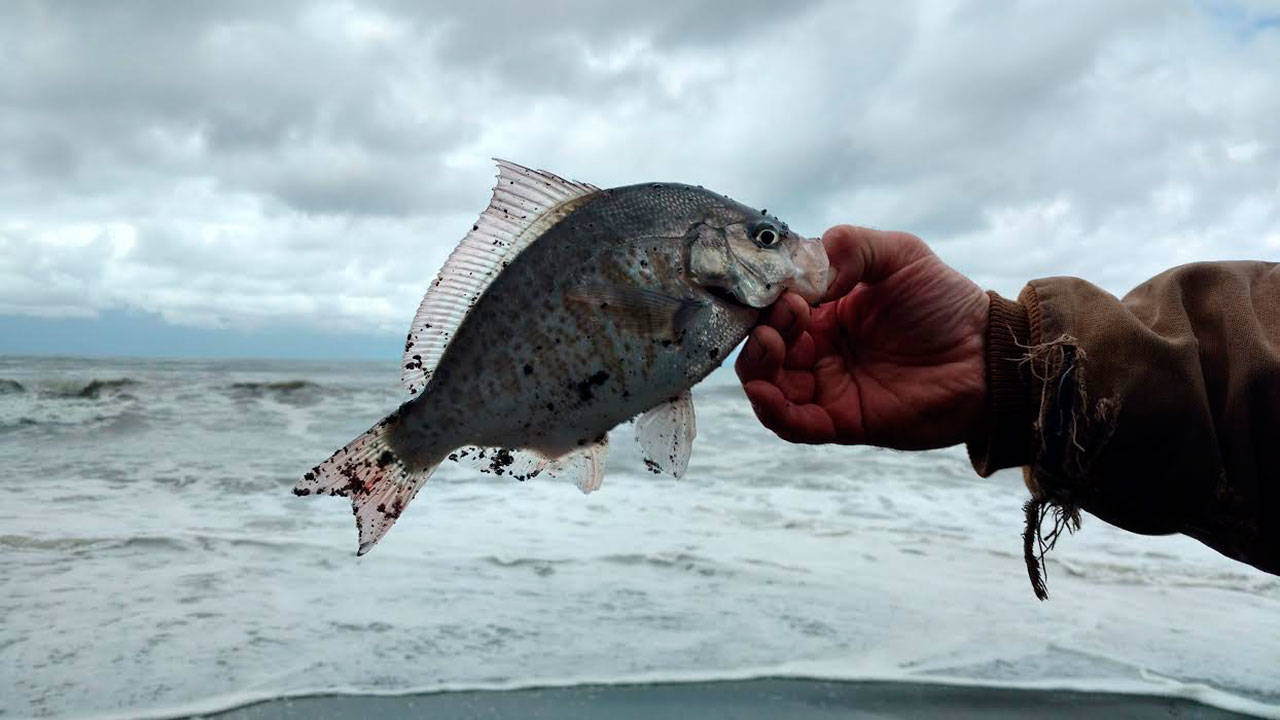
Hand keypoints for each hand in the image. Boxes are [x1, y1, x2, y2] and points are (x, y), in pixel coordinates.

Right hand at [735, 225, 988, 449]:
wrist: (988, 356)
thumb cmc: (947, 304)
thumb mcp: (900, 254)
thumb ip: (851, 246)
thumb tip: (803, 278)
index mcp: (828, 312)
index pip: (776, 310)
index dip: (769, 303)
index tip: (787, 294)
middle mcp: (821, 351)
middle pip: (764, 350)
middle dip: (759, 335)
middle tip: (782, 321)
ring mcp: (830, 388)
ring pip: (770, 387)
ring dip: (758, 370)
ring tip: (773, 348)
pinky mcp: (843, 421)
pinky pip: (795, 424)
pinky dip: (773, 412)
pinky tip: (767, 393)